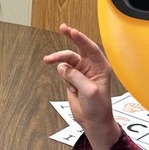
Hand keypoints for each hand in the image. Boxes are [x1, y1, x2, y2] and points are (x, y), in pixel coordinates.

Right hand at [43, 23, 121, 149]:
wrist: (92, 121)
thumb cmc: (98, 107)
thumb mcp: (89, 91)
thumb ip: (76, 77)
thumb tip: (62, 67)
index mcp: (101, 67)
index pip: (91, 48)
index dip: (81, 39)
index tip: (72, 31)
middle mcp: (91, 67)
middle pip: (79, 48)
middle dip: (70, 37)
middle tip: (62, 27)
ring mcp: (81, 72)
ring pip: (67, 60)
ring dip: (58, 59)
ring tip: (47, 60)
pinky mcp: (72, 79)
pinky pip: (63, 71)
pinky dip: (62, 75)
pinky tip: (70, 87)